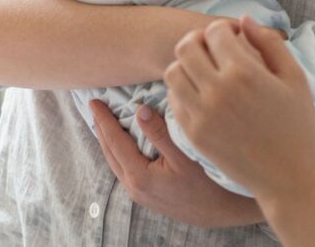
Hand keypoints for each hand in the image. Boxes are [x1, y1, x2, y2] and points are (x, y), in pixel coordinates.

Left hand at [91, 99, 262, 226]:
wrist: (220, 212)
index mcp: (139, 175)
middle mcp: (134, 187)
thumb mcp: (184, 154)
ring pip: (116, 162)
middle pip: (110, 152)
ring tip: (104, 122)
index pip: (114, 141)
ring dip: (109, 140)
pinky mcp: (147, 194)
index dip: (104, 119)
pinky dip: (119, 151)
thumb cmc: (207, 183)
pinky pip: (125, 168)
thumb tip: (139, 109)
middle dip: (101, 128)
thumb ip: (159, 132)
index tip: (94, 101)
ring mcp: (139, 193)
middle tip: (94, 106)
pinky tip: (124, 143)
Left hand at [166, 18, 314, 203]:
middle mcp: (217, 91)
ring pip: (172, 72)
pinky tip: (202, 95)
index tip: (234, 38)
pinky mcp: (193, 134)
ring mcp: (201, 114)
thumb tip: (243, 21)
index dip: (224, 29)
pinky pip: (173, 100)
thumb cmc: (298, 125)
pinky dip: (183, 91)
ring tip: (205, 72)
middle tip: (213, 50)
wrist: (290, 178)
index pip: (214, 31)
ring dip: (186, 65)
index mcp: (244, 72)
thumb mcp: (294, 76)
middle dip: (199, 41)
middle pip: (186, 47)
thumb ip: (268, 42)